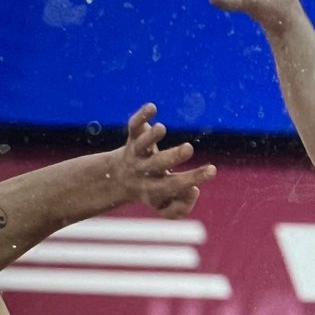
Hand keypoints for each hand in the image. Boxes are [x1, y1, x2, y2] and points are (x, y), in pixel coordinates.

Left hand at [109, 104, 214, 219]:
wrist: (117, 178)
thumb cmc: (152, 191)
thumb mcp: (164, 206)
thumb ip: (181, 207)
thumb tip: (194, 190)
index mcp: (152, 189)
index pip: (171, 189)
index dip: (183, 186)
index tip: (197, 186)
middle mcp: (143, 171)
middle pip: (156, 165)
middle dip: (173, 156)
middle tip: (189, 149)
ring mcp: (136, 153)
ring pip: (141, 144)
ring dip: (151, 136)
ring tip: (162, 128)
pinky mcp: (133, 136)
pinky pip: (134, 125)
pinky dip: (142, 116)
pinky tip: (153, 107)